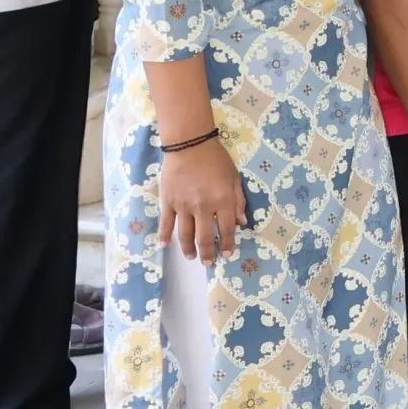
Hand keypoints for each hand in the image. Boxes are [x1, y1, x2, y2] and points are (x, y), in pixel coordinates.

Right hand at [159, 140, 248, 263]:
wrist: (190, 145)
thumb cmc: (216, 160)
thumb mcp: (234, 178)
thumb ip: (238, 201)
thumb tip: (242, 222)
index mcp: (223, 200)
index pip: (227, 228)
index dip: (228, 243)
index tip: (227, 253)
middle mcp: (203, 207)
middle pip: (205, 236)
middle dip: (208, 252)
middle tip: (208, 263)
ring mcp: (183, 206)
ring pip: (185, 234)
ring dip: (188, 249)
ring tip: (192, 257)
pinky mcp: (168, 202)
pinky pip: (166, 223)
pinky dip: (164, 236)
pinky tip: (165, 246)